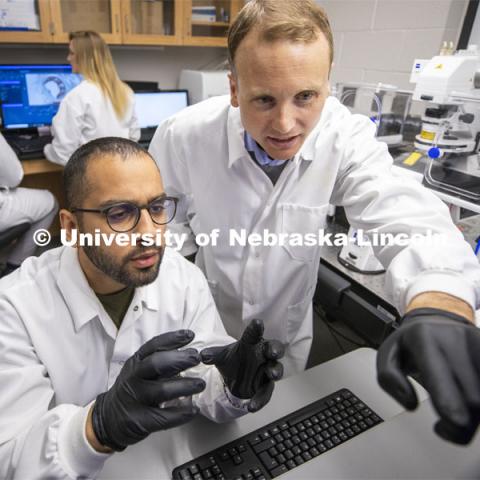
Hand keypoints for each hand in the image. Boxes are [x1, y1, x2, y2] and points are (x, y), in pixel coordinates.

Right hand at [91, 330, 205, 450]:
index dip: (172, 339)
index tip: (190, 335)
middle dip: (179, 359)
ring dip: (184, 386)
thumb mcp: (139, 370)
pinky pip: (162, 417)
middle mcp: (133, 378)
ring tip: (200, 384)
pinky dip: (180, 414)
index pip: (153, 346)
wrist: (109, 419)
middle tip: (197, 358)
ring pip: (161, 390)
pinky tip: (193, 410)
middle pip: (155, 364)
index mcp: (135, 363)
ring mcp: (135, 400)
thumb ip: (159, 361)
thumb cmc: (133, 390)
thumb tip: (189, 352)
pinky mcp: (139, 421)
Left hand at [201, 319, 284, 412]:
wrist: (235, 378)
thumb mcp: (221, 356)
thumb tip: (202, 355)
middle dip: (275, 349)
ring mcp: (266, 370)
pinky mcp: (265, 385)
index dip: (256, 328)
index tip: (258, 323)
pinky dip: (260, 399)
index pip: (254, 334)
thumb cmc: (233, 360)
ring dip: (275, 371)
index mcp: (252, 342)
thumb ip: (212, 355)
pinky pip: (266, 392)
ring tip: (272, 374)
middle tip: (273, 351)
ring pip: (276, 368)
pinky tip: (252, 406)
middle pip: (274, 348)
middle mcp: (263, 354)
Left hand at [377, 308, 479, 443]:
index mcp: (423, 338)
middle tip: (447, 427)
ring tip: (459, 412)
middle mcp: (454, 338)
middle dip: (461, 422)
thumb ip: (388, 378)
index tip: (453, 423)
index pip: (442, 377)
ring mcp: (477, 342)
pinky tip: (471, 402)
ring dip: (476, 414)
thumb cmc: (411, 342)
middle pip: (471, 397)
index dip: (450, 406)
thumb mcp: (388, 354)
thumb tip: (410, 402)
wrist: (436, 318)